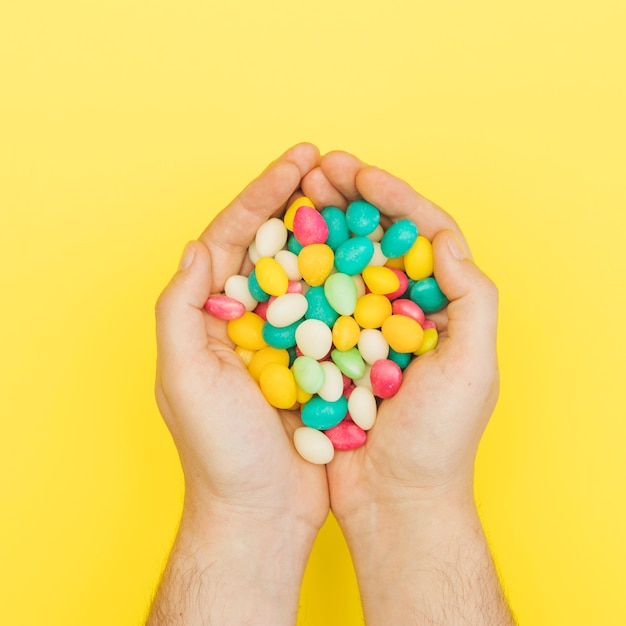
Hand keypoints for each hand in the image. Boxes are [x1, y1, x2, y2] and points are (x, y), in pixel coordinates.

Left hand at [150, 143, 329, 624]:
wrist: (260, 511)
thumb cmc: (218, 450)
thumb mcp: (185, 378)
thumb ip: (181, 311)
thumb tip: (196, 247)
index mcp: (209, 314)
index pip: (233, 237)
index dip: (263, 194)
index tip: (299, 159)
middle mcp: (246, 318)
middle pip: (273, 244)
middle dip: (300, 201)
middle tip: (332, 166)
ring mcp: (284, 336)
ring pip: (309, 271)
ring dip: (330, 233)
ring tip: (357, 196)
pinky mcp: (316, 359)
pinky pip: (335, 308)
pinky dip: (352, 280)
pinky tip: (375, 256)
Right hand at [301, 151, 513, 624]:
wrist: (393, 500)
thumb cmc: (439, 440)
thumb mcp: (471, 369)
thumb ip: (473, 301)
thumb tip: (446, 240)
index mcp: (441, 307)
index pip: (421, 234)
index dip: (391, 197)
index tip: (357, 172)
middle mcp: (401, 311)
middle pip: (375, 240)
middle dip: (347, 200)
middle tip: (316, 169)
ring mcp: (362, 328)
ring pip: (340, 263)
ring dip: (320, 227)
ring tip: (294, 193)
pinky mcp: (331, 349)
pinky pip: (313, 302)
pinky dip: (297, 274)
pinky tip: (276, 250)